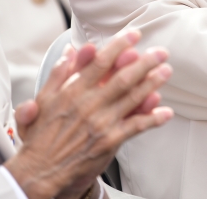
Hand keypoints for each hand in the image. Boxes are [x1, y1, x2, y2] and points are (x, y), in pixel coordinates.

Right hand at [4, 31, 173, 198]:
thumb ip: (58, 73)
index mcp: (73, 91)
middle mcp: (89, 105)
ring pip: (132, 98)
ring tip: (166, 71)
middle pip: (123, 78)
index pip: (100, 62)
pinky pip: (135, 127)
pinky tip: (165, 112)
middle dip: (145, 62)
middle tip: (161, 52)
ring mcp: (101, 123)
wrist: (40, 171)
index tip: (133, 35)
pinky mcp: (109, 141)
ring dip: (152, 83)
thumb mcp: (42, 99)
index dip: (119, 46)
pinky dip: (152, 118)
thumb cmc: (42, 135)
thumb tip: (71, 50)